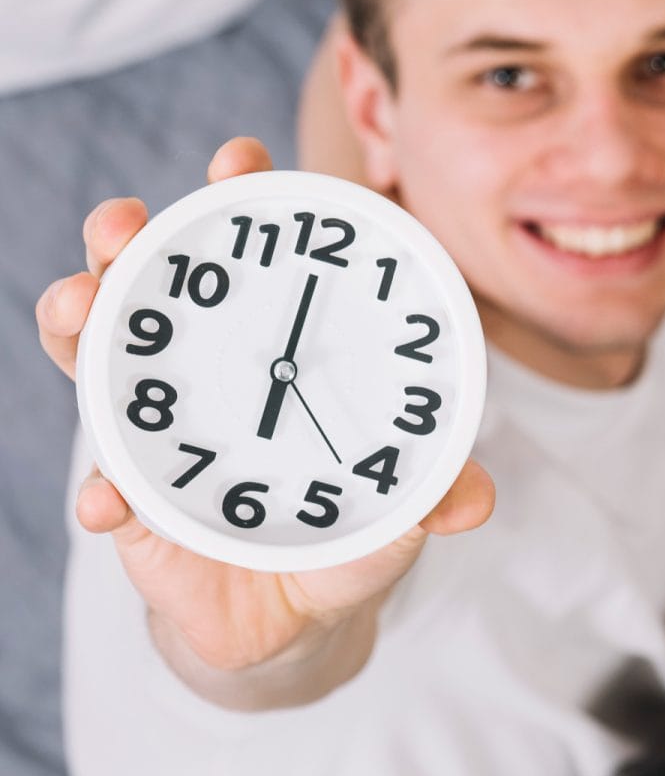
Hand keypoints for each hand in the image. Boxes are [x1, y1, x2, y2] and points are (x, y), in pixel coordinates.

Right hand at [36, 138, 496, 701]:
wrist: (297, 614)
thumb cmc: (349, 526)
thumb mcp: (399, 502)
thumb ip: (435, 492)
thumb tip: (475, 500)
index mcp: (275, 346)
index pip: (256, 254)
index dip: (242, 197)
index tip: (239, 161)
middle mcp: (205, 370)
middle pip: (153, 282)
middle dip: (130, 238)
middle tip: (125, 224)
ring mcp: (158, 428)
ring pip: (98, 359)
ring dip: (78, 324)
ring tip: (77, 308)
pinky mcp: (135, 501)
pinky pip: (106, 488)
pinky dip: (101, 493)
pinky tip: (110, 505)